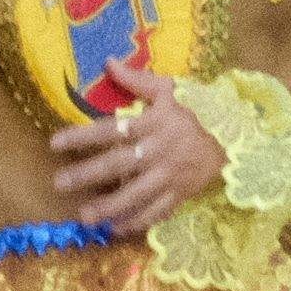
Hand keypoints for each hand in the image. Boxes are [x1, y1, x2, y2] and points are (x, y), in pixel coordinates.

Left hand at [47, 69, 230, 237]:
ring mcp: (170, 176)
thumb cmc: (196, 110)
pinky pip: (157, 211)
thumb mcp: (169, 88)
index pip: (111, 129)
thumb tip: (108, 62)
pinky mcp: (180, 193)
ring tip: (84, 216)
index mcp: (152, 123)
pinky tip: (116, 229)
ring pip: (136, 194)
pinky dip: (138, 221)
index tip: (55, 143)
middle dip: (87, 174)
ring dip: (109, 206)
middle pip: (118, 164)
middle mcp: (158, 151)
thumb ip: (137, 79)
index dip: (82, 136)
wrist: (234, 136)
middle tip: (59, 183)